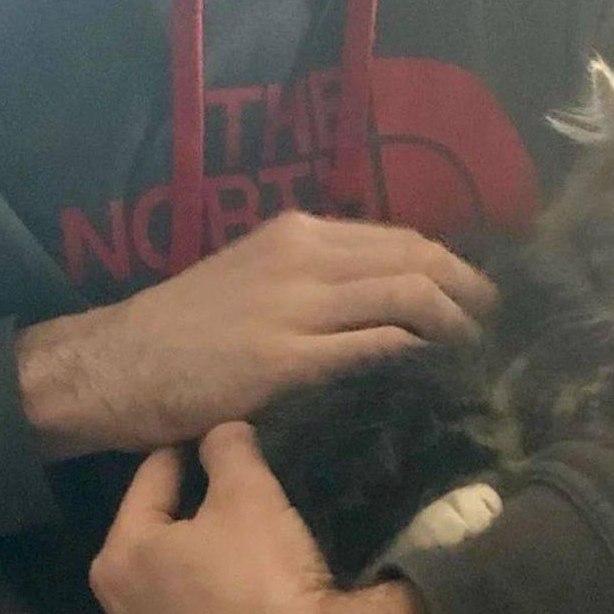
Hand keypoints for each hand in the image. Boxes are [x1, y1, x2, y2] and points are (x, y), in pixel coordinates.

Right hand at [17, 212, 494, 458]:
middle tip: (499, 330)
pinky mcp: (285, 360)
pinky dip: (416, 359)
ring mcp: (295, 306)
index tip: (481, 300)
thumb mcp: (250, 282)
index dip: (453, 268)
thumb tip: (381, 306)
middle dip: (472, 294)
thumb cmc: (180, 332)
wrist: (113, 365)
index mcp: (297, 234)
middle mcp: (303, 257)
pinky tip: (436, 379)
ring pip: (408, 297)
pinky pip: (375, 348)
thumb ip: (312, 282)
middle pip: (418, 261)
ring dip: (457, 327)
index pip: (401, 240)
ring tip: (479, 357)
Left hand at [90, 422, 461, 613]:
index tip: (209, 438)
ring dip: (193, 580)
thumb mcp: (252, 495)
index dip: (184, 453)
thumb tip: (223, 433)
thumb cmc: (267, 580)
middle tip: (231, 501)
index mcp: (120, 560)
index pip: (151, 482)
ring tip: (239, 564)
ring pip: (167, 602)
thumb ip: (229, 451)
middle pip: (152, 547)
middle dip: (186, 520)